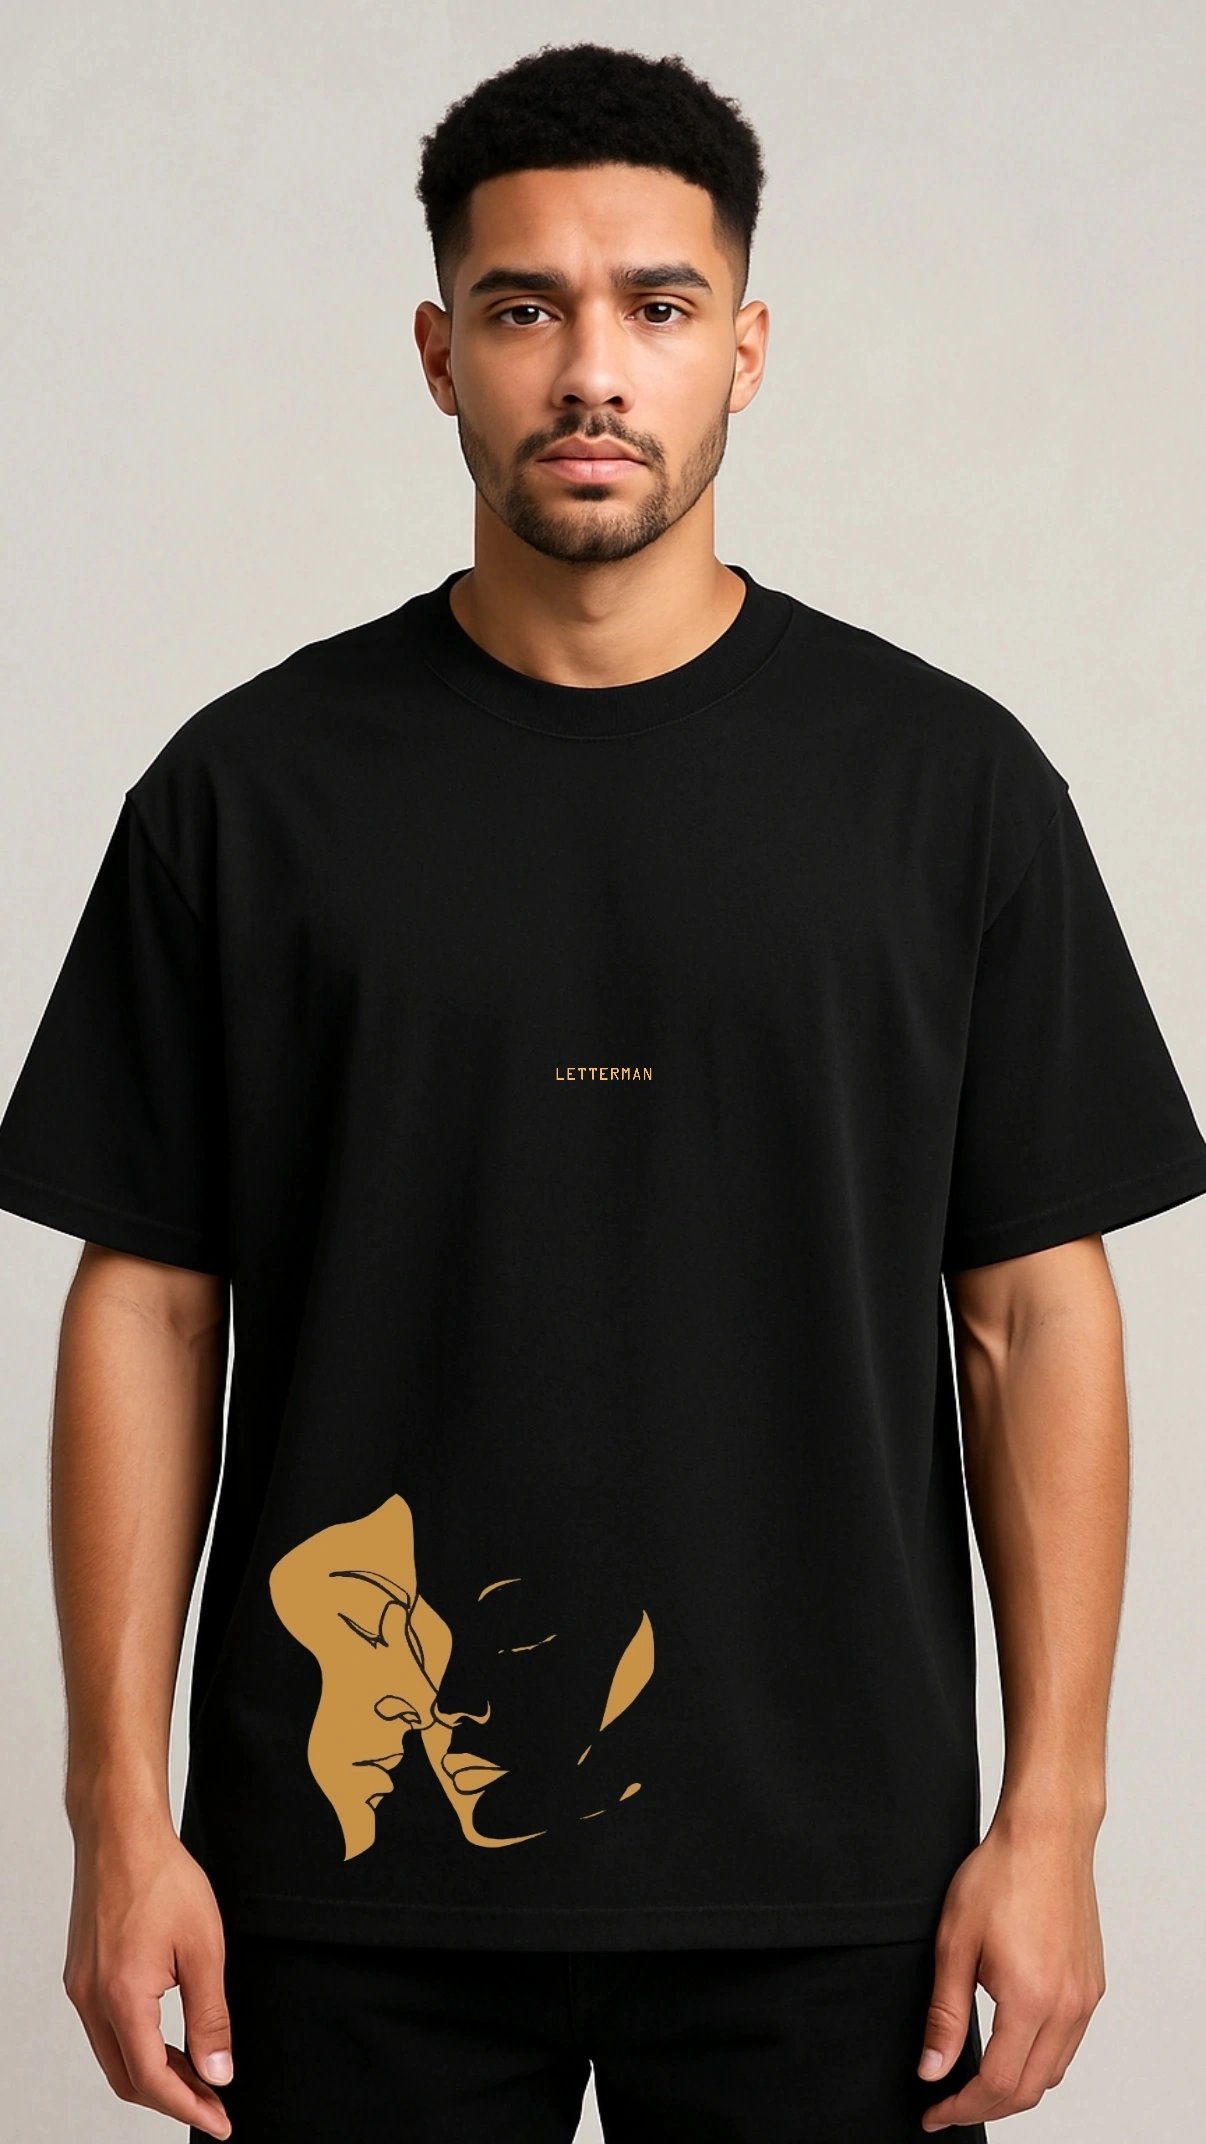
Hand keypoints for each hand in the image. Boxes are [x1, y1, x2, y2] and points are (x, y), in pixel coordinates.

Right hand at [62, 1811, 232, 2138]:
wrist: (121, 1832)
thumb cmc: (162, 1877)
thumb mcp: (204, 1948)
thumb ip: (210, 2016)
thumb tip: (218, 2072)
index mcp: (122, 1997)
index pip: (152, 2080)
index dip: (189, 2107)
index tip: (219, 2121)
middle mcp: (92, 1999)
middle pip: (127, 2078)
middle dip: (171, 2098)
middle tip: (212, 2102)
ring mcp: (81, 1987)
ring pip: (113, 2056)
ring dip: (153, 2073)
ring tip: (196, 2073)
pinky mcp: (82, 1973)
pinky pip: (105, 2029)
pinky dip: (137, 2045)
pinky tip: (166, 2037)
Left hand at [917, 1804, 1106, 2130]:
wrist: (1046, 1836)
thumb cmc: (999, 1876)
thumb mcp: (954, 1943)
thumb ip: (944, 2013)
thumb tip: (933, 2069)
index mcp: (1031, 1999)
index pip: (997, 2082)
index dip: (961, 2105)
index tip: (934, 2112)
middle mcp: (1067, 2007)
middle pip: (1029, 2089)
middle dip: (986, 2106)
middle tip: (947, 2103)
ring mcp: (1085, 1998)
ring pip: (1052, 2072)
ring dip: (1014, 2087)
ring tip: (975, 2081)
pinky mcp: (1092, 1986)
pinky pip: (1068, 2045)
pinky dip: (1038, 2061)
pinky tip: (1011, 2047)